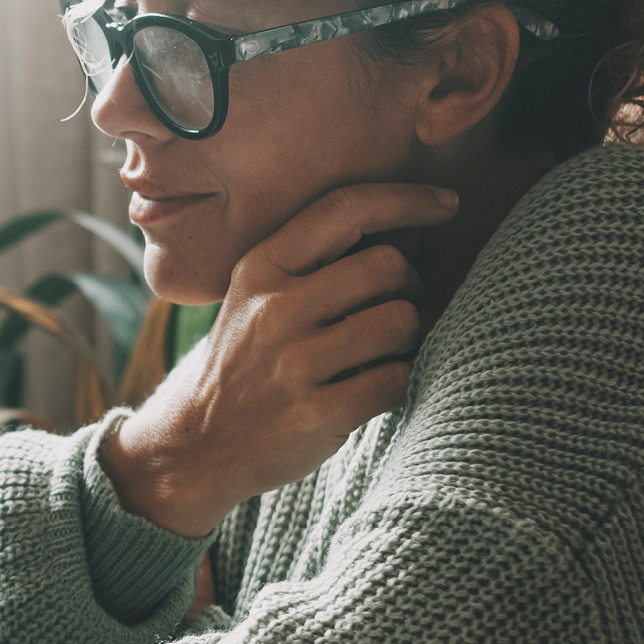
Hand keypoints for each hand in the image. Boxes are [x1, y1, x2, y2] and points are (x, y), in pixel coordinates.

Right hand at [104, 182, 456, 537]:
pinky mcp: (315, 414)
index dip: (408, 199)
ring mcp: (293, 364)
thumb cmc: (246, 363)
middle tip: (396, 310)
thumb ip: (315, 263)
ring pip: (401, 322)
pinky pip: (396, 381)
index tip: (446, 203)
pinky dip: (397, 384)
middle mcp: (274, 309)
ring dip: (408, 340)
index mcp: (261, 268)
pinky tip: (372, 390)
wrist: (197, 445)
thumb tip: (410, 228)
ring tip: (382, 354)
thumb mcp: (255, 298)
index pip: (346, 208)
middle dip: (410, 287)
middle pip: (388, 266)